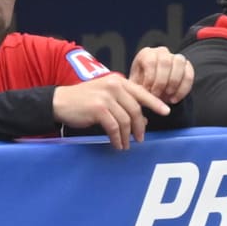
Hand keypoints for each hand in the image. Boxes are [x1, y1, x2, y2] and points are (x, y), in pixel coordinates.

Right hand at [52, 75, 170, 149]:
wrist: (60, 102)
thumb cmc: (84, 100)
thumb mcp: (106, 96)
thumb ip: (124, 103)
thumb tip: (144, 119)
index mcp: (118, 80)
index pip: (141, 92)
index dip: (155, 103)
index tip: (166, 111)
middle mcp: (114, 86)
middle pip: (136, 109)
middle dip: (140, 126)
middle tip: (140, 138)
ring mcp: (106, 96)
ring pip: (126, 120)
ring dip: (127, 136)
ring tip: (126, 145)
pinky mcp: (98, 109)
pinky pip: (114, 127)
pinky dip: (117, 138)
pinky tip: (117, 144)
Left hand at [128, 46, 193, 103]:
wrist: (153, 91)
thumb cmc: (142, 88)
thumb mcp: (135, 87)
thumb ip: (138, 88)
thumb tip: (144, 92)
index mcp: (146, 54)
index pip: (150, 61)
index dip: (150, 78)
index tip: (148, 91)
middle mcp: (161, 52)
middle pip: (165, 61)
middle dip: (161, 81)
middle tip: (157, 95)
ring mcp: (175, 57)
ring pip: (179, 63)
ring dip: (174, 82)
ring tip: (167, 96)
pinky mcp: (187, 66)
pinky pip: (189, 74)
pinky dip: (183, 89)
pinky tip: (175, 99)